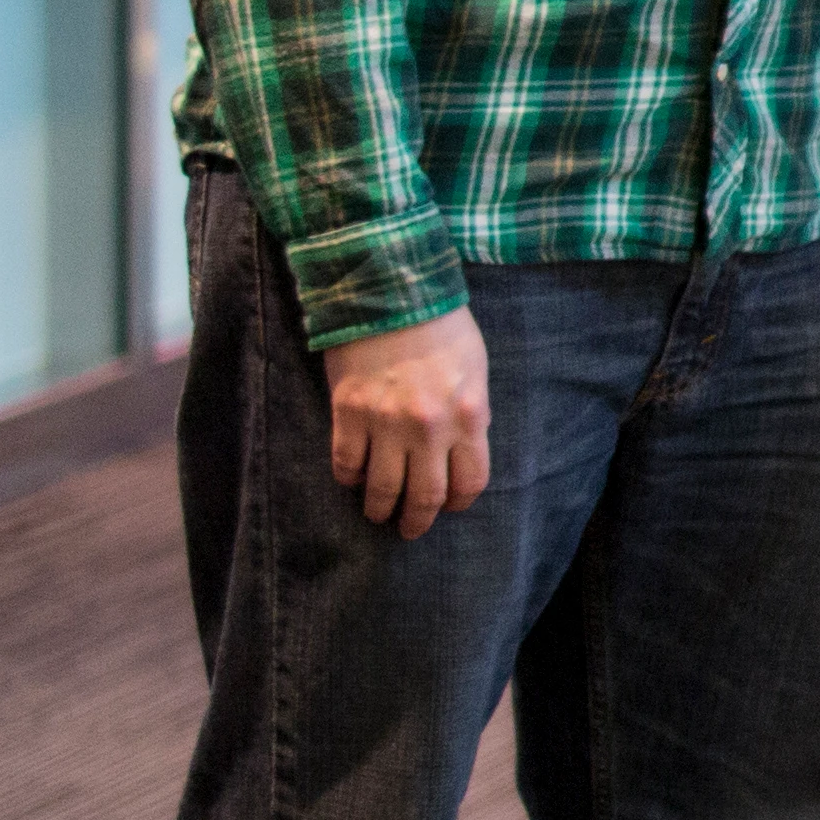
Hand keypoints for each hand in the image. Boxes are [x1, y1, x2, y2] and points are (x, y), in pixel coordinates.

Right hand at [322, 307, 491, 536]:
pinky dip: (348, 478)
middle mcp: (430, 427)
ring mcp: (386, 422)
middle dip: (418, 521)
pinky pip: (345, 462)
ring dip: (379, 508)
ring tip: (376, 513)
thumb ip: (471, 411)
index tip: (449, 507)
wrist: (391, 289)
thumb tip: (461, 447)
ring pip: (382, 488)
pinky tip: (350, 479)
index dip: (459, 502)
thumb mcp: (474, 368)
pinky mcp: (348, 412)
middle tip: (409, 529)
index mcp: (470, 415)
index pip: (470, 481)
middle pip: (426, 496)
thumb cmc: (440, 324)